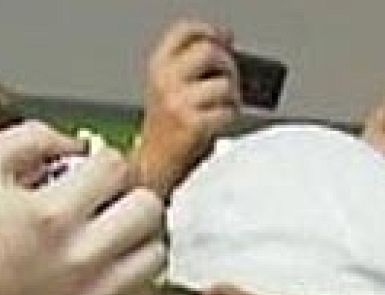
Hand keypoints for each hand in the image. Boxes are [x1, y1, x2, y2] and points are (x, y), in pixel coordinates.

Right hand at [0, 120, 165, 294]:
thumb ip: (32, 137)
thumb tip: (79, 143)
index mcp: (52, 214)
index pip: (115, 166)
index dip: (101, 160)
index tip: (89, 171)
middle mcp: (81, 257)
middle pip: (149, 207)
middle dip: (127, 196)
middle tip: (106, 201)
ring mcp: (97, 294)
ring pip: (157, 251)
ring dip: (138, 237)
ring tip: (110, 234)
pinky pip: (146, 289)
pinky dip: (132, 274)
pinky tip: (105, 265)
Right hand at [134, 20, 238, 197]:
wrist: (152, 173)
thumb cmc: (168, 137)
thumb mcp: (171, 93)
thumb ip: (193, 71)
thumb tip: (227, 51)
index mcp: (157, 67)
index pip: (185, 32)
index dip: (210, 32)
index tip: (225, 40)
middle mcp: (164, 80)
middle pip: (210, 52)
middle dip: (228, 66)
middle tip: (230, 82)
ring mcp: (178, 102)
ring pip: (224, 84)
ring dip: (232, 99)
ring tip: (222, 112)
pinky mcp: (193, 124)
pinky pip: (228, 111)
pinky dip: (230, 119)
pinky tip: (220, 127)